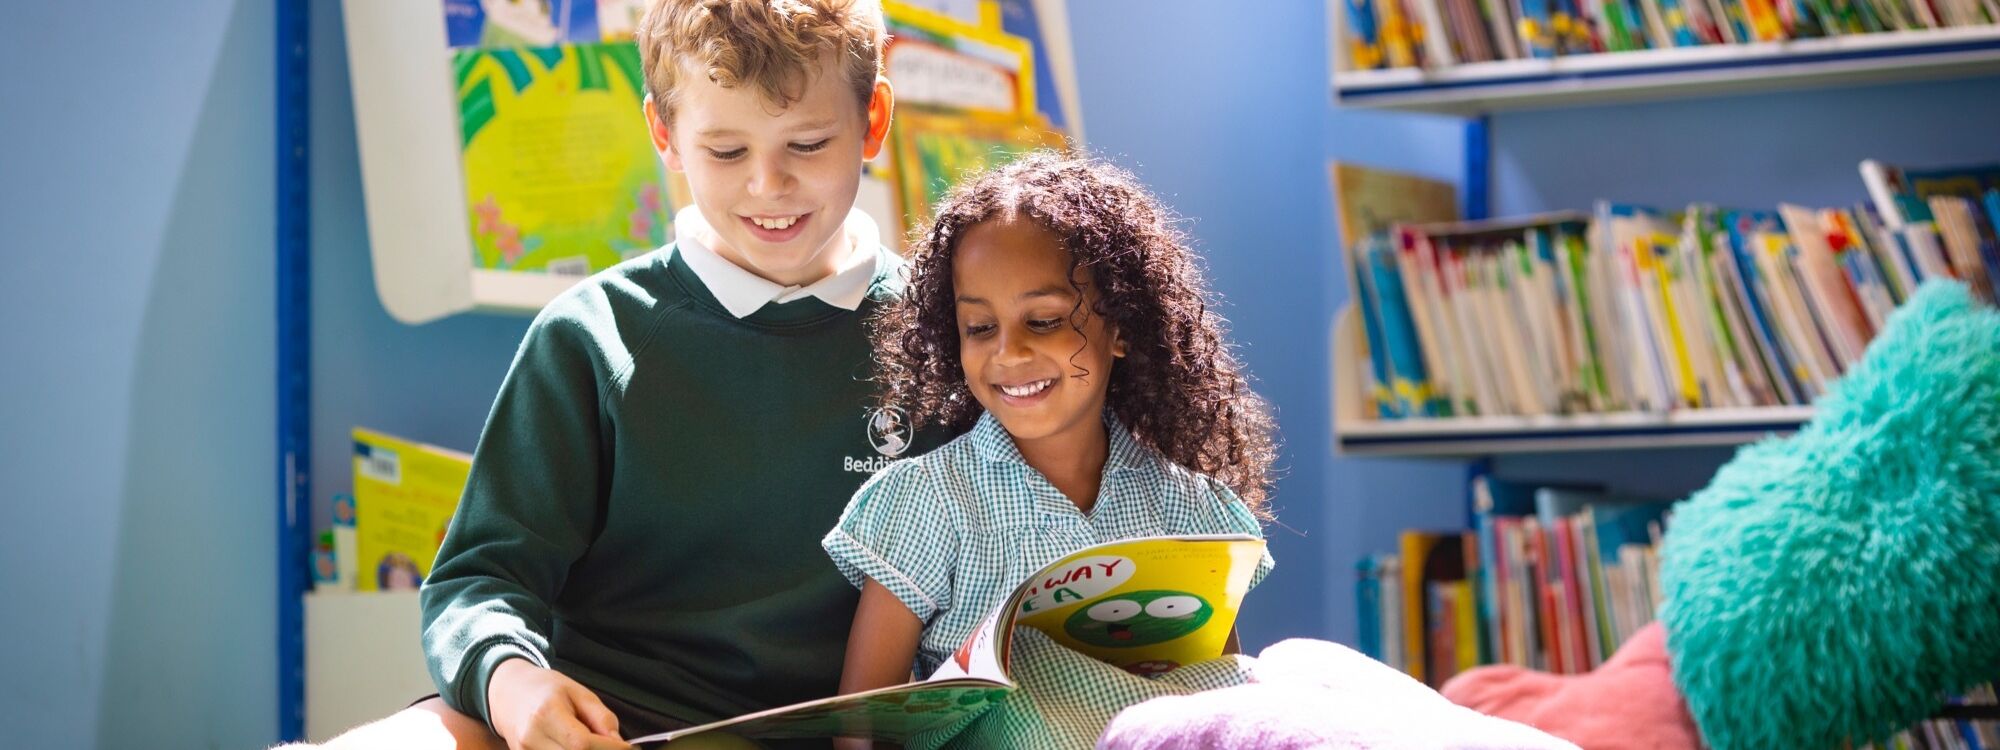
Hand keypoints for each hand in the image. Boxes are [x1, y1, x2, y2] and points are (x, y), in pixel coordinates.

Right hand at [487, 658, 631, 749]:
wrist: (509, 693)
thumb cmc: (547, 690)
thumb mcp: (579, 693)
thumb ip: (601, 718)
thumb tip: (619, 744)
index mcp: (546, 714)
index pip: (582, 744)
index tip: (628, 748)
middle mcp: (531, 738)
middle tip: (613, 748)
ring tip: (595, 746)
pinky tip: (578, 749)